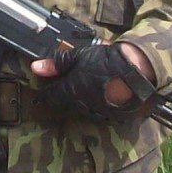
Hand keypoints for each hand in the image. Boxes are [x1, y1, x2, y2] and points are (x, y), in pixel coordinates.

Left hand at [31, 40, 154, 120]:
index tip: (39, 98)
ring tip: (88, 87)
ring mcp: (98, 112)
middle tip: (67, 87)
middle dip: (66, 96)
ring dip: (83, 100)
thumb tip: (35, 67)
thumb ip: (57, 64)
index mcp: (70, 91)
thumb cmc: (106, 60)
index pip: (51, 97)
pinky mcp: (113, 116)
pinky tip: (104, 94)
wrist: (136, 69)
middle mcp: (81, 105)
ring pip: (84, 108)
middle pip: (67, 103)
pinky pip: (100, 112)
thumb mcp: (79, 56)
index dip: (44, 96)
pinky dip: (99, 103)